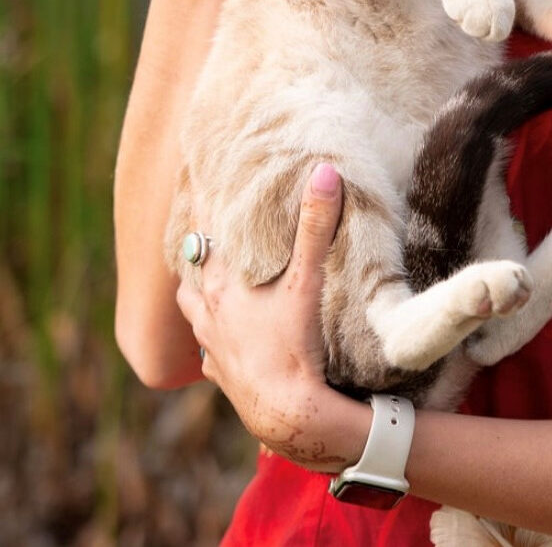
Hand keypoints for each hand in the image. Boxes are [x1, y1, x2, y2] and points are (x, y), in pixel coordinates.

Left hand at [176, 164, 368, 471]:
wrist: (287, 413)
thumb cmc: (293, 344)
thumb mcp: (307, 279)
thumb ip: (315, 225)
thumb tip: (325, 172)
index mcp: (222, 285)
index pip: (203, 234)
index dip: (203, 207)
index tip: (201, 180)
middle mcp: (208, 312)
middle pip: (192, 270)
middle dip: (198, 248)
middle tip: (207, 226)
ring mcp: (211, 345)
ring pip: (192, 309)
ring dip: (198, 292)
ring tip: (208, 278)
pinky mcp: (221, 375)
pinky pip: (207, 351)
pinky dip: (211, 338)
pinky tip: (222, 338)